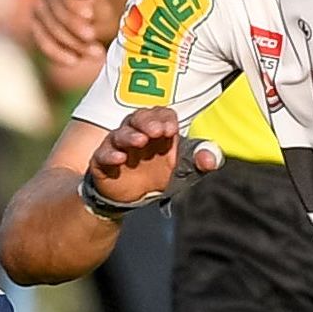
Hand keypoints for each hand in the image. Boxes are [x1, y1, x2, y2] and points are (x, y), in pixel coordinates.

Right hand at [29, 0, 109, 85]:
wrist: (98, 24)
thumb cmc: (104, 13)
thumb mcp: (105, 7)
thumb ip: (96, 0)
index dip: (74, 4)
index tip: (89, 15)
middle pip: (56, 13)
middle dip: (77, 30)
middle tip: (95, 41)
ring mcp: (40, 9)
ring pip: (50, 29)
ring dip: (73, 44)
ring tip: (96, 53)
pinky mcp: (37, 27)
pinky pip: (43, 41)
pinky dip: (59, 53)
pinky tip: (75, 60)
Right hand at [91, 105, 213, 206]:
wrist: (131, 197)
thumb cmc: (158, 174)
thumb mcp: (183, 169)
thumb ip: (199, 160)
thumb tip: (210, 160)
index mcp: (156, 130)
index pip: (160, 114)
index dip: (165, 118)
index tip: (171, 130)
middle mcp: (136, 133)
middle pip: (138, 117)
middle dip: (147, 122)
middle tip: (156, 131)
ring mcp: (117, 146)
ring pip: (120, 134)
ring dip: (129, 136)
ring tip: (140, 141)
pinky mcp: (102, 162)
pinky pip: (102, 154)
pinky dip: (110, 154)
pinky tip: (120, 158)